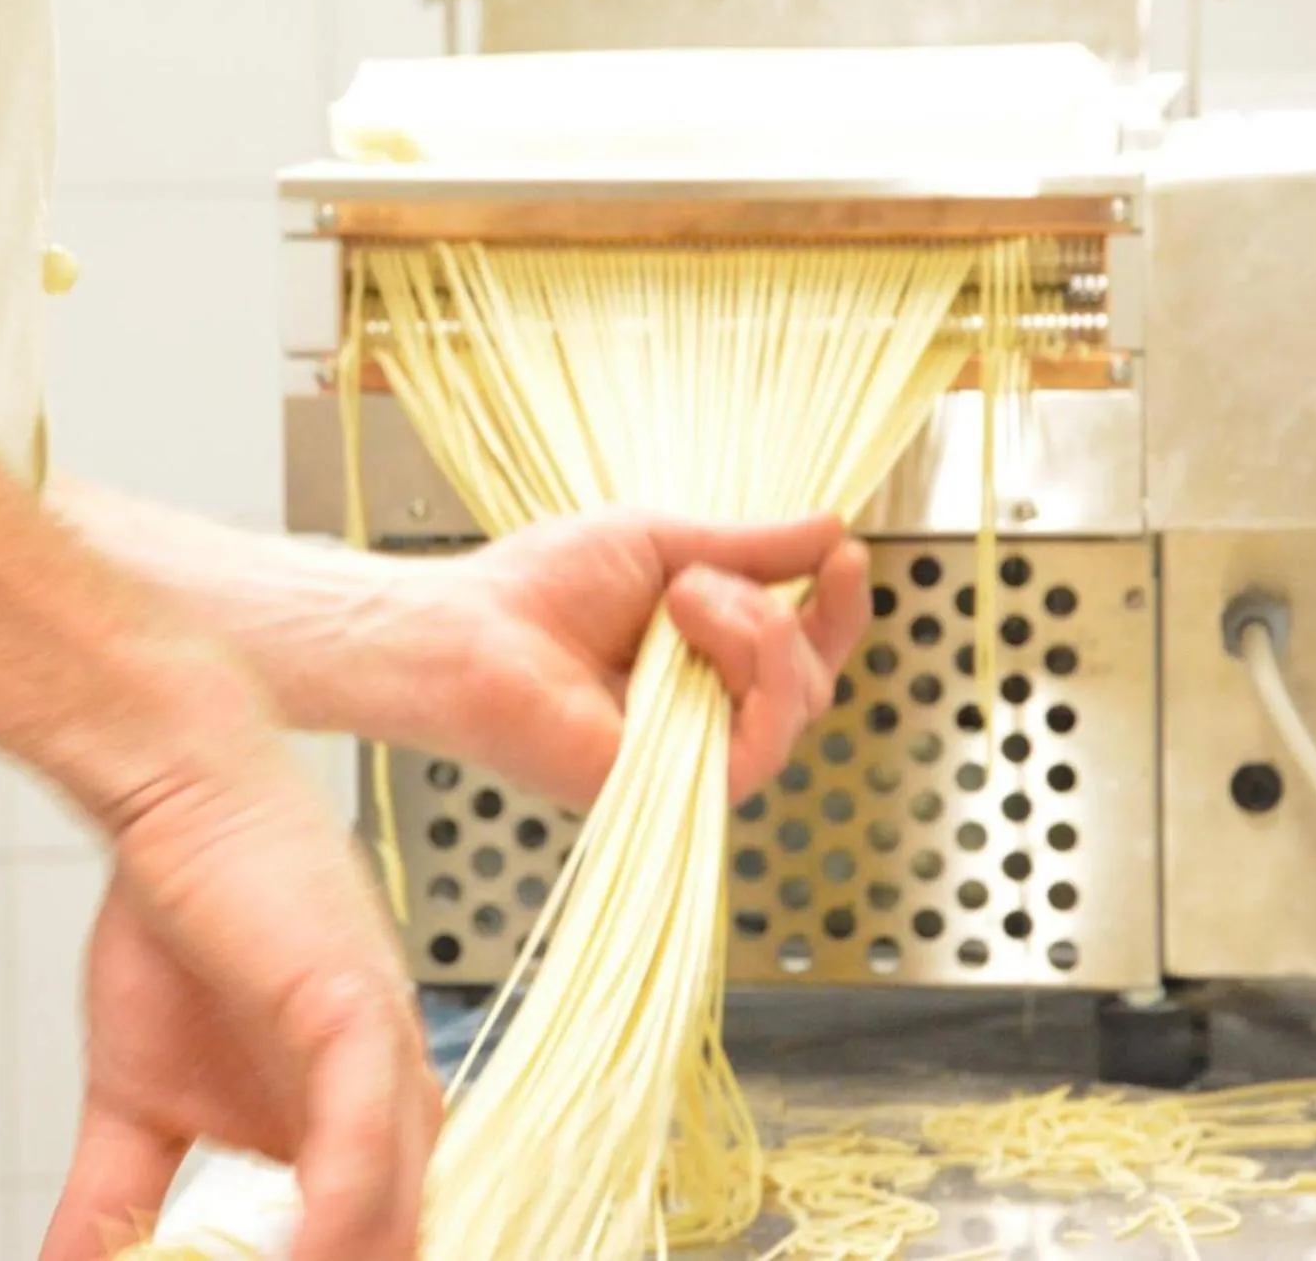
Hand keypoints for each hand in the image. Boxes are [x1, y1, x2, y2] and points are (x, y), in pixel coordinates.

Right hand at [39, 694, 439, 1260]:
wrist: (170, 793)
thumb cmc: (176, 918)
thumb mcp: (136, 1096)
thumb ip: (115, 1200)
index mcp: (350, 1121)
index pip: (372, 1243)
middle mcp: (386, 1097)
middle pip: (393, 1240)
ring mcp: (381, 1055)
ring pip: (392, 1207)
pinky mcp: (357, 1009)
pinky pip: (367, 1131)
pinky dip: (342, 1204)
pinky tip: (309, 1255)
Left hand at [426, 509, 869, 805]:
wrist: (469, 628)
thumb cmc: (538, 589)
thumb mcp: (662, 545)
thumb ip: (748, 547)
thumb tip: (831, 527)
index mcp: (704, 666)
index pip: (804, 654)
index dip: (839, 610)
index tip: (847, 554)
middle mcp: (705, 717)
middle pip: (812, 683)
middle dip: (785, 615)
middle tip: (706, 580)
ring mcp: (692, 758)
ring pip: (797, 707)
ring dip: (759, 633)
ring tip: (682, 599)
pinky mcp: (675, 788)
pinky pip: (762, 746)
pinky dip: (750, 671)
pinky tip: (693, 628)